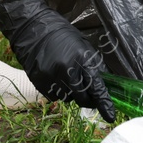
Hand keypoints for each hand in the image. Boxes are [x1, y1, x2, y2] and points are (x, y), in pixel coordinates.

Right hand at [0, 0, 114, 121]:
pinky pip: (53, 96)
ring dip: (70, 93)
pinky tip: (54, 76)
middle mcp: (67, 70)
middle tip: (87, 94)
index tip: (110, 115)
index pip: (96, 87)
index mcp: (82, 59)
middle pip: (82, 99)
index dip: (104, 103)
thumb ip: (92, 65)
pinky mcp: (39, 82)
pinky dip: (57, 91)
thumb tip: (103, 83)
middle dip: (87, 99)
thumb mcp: (83, 45)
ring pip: (67, 99)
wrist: (32, 27)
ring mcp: (52, 77)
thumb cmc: (61, 34)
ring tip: (65, 75)